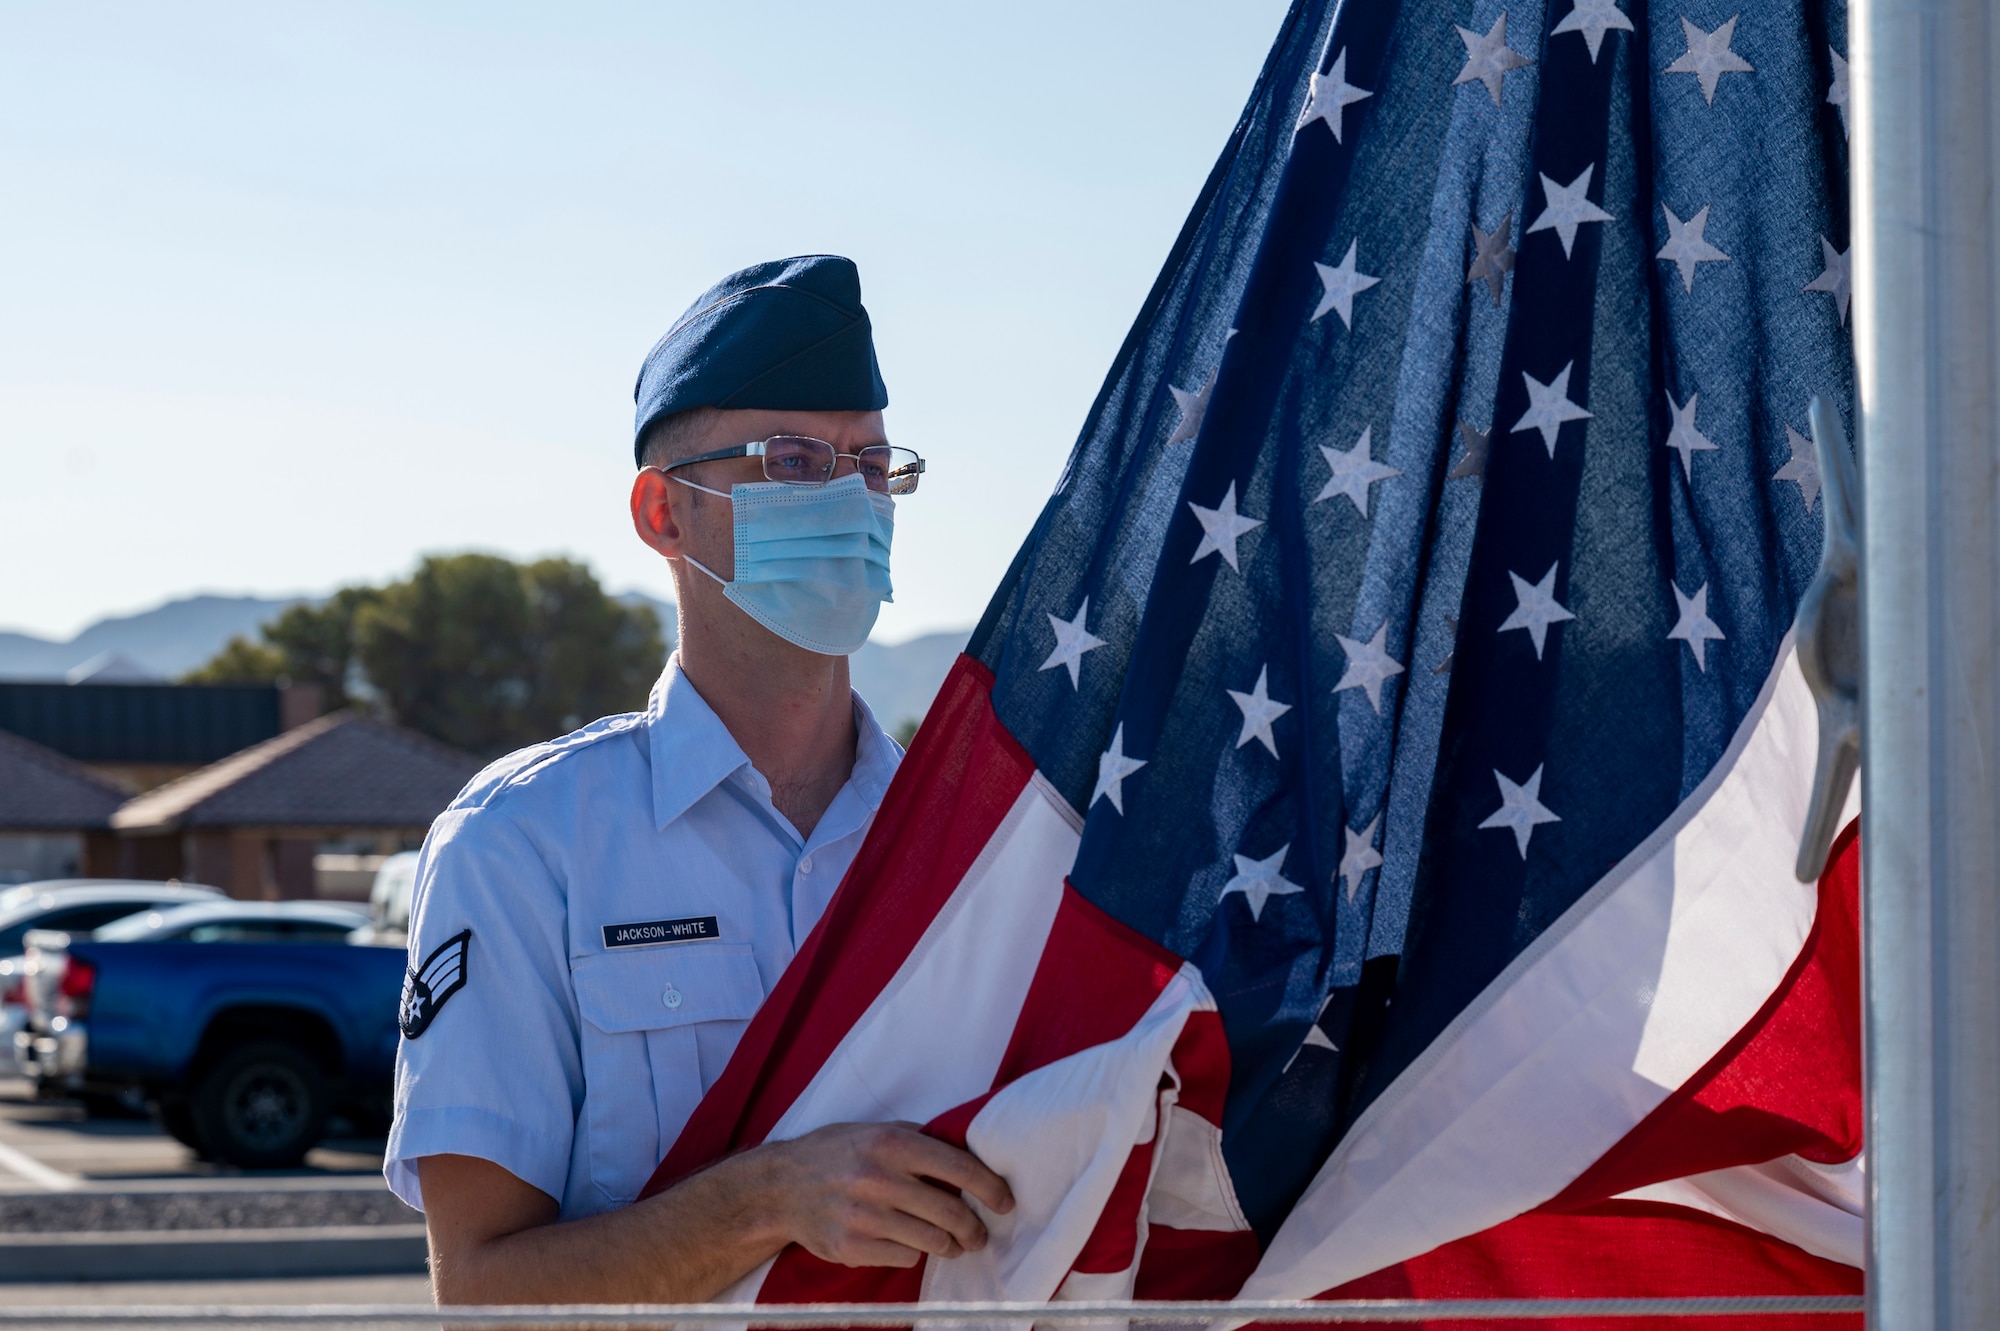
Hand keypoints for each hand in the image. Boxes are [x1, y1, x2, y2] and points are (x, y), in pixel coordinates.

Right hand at [759, 1122, 1014, 1268]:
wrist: (781, 1187)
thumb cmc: (835, 1153)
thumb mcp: (875, 1130)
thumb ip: (918, 1140)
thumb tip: (969, 1153)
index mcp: (890, 1143)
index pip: (958, 1167)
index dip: (990, 1187)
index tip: (1005, 1201)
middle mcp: (878, 1178)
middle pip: (950, 1212)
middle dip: (974, 1229)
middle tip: (979, 1235)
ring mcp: (863, 1216)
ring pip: (932, 1240)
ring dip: (949, 1245)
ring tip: (951, 1242)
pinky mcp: (851, 1247)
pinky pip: (904, 1256)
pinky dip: (913, 1251)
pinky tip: (907, 1242)